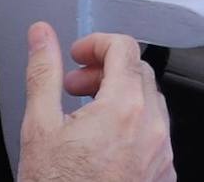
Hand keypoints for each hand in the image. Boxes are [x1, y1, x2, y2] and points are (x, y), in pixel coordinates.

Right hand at [17, 23, 174, 181]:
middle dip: (104, 70)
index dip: (95, 43)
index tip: (75, 55)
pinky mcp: (163, 178)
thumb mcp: (40, 125)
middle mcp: (152, 130)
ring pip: (150, 104)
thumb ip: (43, 71)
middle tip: (73, 84)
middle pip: (138, 73)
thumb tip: (42, 36)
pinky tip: (101, 144)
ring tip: (85, 114)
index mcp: (124, 109)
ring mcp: (162, 157)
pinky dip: (131, 125)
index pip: (123, 48)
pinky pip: (155, 136)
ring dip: (119, 96)